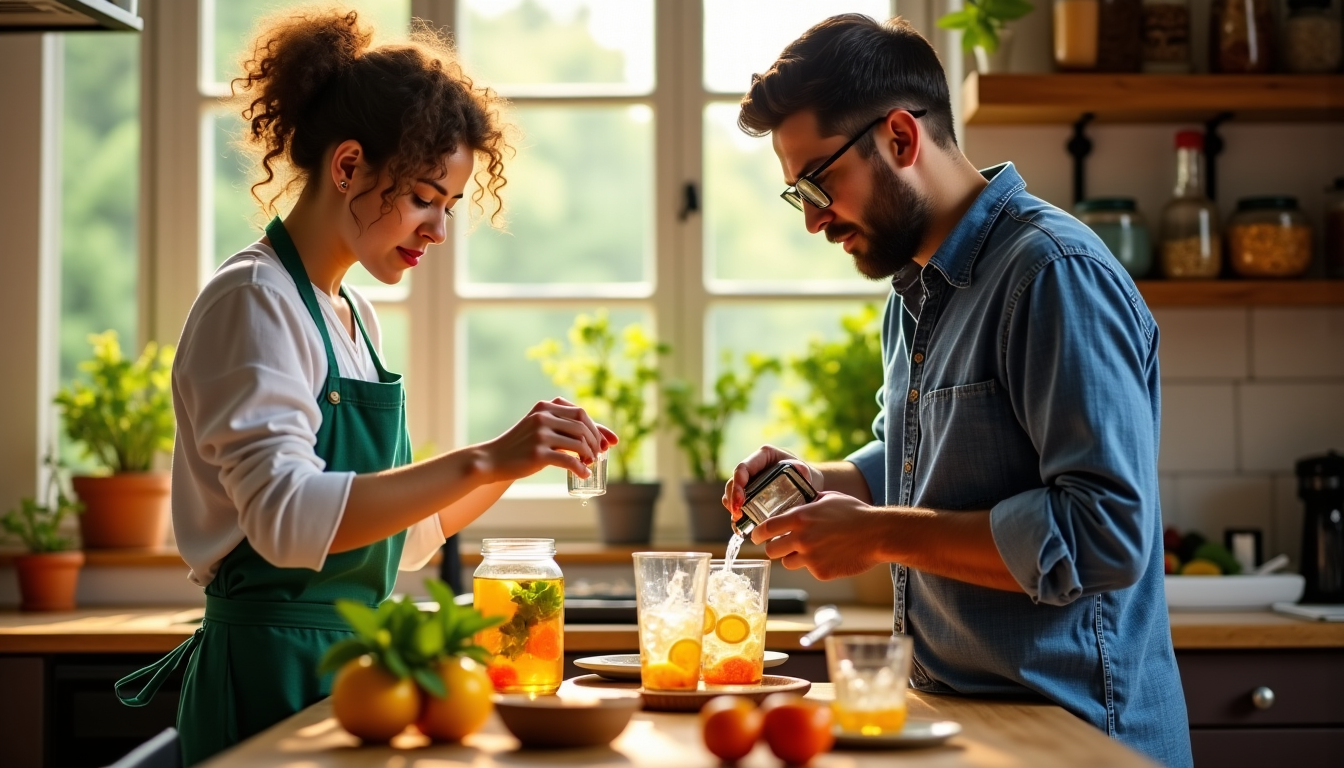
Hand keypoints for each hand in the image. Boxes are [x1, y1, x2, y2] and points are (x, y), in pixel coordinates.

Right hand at [478, 397, 617, 481]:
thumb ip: (563, 425)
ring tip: (589, 464)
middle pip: (582, 426)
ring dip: (589, 455)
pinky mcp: (538, 453)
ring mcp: (540, 434)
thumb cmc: (522, 444)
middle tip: (598, 455)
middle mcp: (543, 416)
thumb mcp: (540, 426)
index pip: (581, 413)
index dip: (598, 428)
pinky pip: (568, 460)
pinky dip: (580, 469)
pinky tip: (584, 475)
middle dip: (595, 442)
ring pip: (578, 443)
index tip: (608, 442)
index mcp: (545, 406)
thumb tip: (601, 437)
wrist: (493, 458)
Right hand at [722, 444, 822, 519]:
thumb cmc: (804, 475)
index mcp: (763, 456)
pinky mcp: (748, 495)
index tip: (740, 501)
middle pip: (733, 482)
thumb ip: (803, 470)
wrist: (807, 486)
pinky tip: (740, 526)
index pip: (743, 468)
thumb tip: (800, 472)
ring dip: (732, 507)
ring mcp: (748, 482)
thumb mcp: (804, 471)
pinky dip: (737, 515)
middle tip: (737, 514)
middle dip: (732, 499)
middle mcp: (752, 468)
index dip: (737, 483)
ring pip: (731, 493)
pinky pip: (736, 504)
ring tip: (739, 520)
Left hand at [750, 491, 887, 580]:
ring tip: (808, 550)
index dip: (757, 534)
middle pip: (771, 550)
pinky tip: (829, 556)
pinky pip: (809, 570)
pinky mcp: (821, 572)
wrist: (877, 534)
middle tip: (780, 546)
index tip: (756, 536)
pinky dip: (815, 565)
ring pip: (787, 563)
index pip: (765, 529)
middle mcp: (800, 539)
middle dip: (774, 548)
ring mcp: (810, 558)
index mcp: (799, 518)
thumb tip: (796, 503)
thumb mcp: (828, 498)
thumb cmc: (855, 513)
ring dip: (793, 558)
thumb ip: (807, 503)